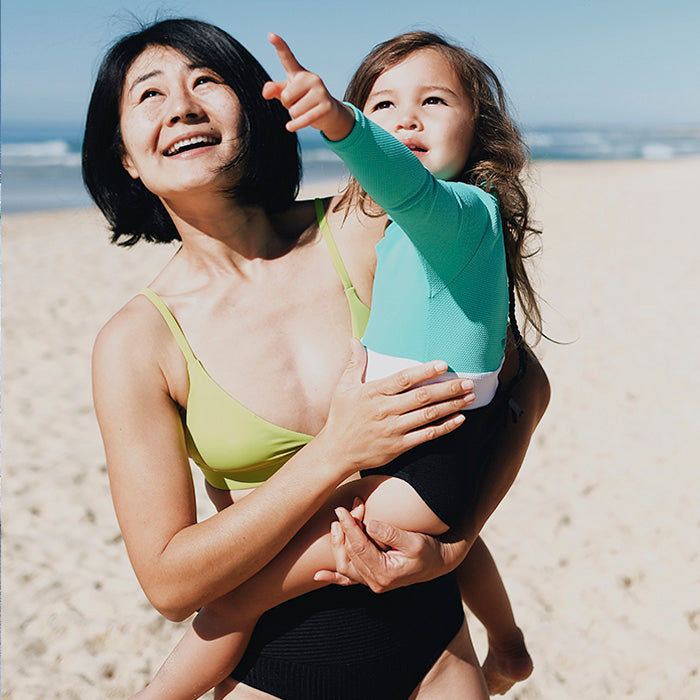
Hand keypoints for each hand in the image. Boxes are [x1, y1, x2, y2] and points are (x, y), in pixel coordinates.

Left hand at [262, 33, 354, 139]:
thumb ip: (274, 90)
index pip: (287, 57)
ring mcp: (321, 91)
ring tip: (305, 111)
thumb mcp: (288, 94)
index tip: (270, 35)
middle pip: (286, 97)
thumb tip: (265, 92)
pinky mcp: (326, 106)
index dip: (279, 46)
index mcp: (299, 73)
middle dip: (288, 105)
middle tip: (299, 104)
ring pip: (294, 110)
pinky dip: (295, 125)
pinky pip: (303, 119)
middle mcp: (311, 78)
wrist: (328, 114)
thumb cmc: (304, 101)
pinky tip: (291, 126)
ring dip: (295, 116)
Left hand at [314, 500, 469, 591]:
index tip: (342, 509)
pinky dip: (334, 577)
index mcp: (385, 573)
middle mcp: (375, 582)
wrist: (438, 562)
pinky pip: (348, 580)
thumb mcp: (414, 541)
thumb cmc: (428, 550)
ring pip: (345, 564)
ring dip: (338, 544)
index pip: (359, 547)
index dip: (349, 527)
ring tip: (335, 524)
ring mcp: (372, 582)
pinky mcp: (372, 578)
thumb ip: (391, 534)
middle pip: (351, 553)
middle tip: (347, 508)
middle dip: (346, 529)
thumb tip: (370, 525)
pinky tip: (319, 575)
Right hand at [317, 339, 474, 479]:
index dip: (425, 371)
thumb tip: (353, 340)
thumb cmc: (341, 417)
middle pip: (422, 397)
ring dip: (451, 405)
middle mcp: (385, 410)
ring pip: (429, 415)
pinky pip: (427, 435)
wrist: (336, 452)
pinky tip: (459, 419)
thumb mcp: (343, 387)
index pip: (404, 379)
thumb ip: (355, 363)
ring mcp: (394, 429)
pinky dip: (445, 427)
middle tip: (468, 382)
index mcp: (374, 392)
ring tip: (469, 397)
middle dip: (448, 388)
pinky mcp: (399, 446)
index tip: (443, 364)